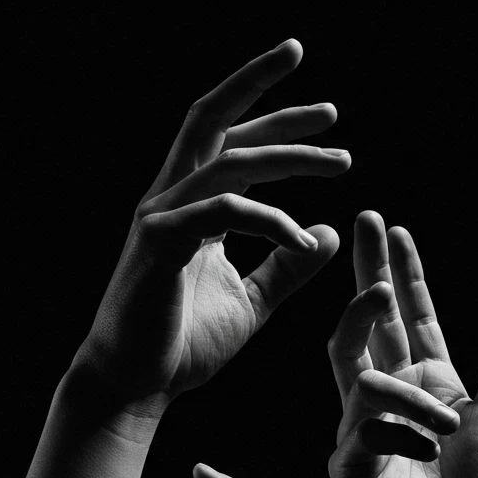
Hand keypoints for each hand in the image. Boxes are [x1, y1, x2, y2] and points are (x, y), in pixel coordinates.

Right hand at [71, 39, 349, 421]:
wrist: (137, 385)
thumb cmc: (185, 344)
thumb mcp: (252, 300)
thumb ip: (287, 267)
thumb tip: (328, 234)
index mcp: (193, 206)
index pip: (231, 141)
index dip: (276, 119)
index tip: (329, 114)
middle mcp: (173, 198)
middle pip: (215, 121)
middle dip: (264, 92)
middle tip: (332, 108)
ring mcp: (163, 216)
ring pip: (231, 161)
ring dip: (289, 156)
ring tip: (341, 163)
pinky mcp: (160, 241)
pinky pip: (222, 212)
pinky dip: (268, 219)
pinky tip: (302, 241)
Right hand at [326, 212, 477, 477]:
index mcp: (426, 383)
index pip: (408, 318)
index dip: (401, 271)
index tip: (392, 227)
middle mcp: (389, 401)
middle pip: (365, 326)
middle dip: (364, 271)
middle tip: (368, 223)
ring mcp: (364, 431)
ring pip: (366, 378)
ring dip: (412, 400)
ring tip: (448, 431)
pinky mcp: (350, 467)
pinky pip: (361, 429)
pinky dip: (400, 437)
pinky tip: (425, 458)